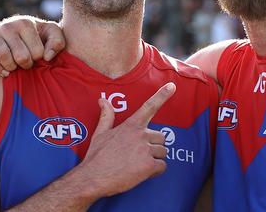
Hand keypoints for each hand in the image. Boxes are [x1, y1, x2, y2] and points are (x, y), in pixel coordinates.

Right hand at [0, 15, 64, 75]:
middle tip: (27, 63)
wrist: (21, 31)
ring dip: (12, 67)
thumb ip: (57, 42)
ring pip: (3, 57)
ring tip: (17, 67)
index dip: (39, 59)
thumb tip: (47, 57)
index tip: (38, 57)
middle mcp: (8, 25)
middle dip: (26, 65)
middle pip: (20, 56)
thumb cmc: (40, 35)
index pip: (36, 52)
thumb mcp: (53, 34)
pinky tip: (5, 72)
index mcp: (26, 23)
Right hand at [78, 82, 175, 197]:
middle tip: (139, 155)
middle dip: (154, 146)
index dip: (162, 95)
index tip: (172, 86)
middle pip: (161, 137)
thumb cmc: (96, 156)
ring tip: (139, 164)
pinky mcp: (149, 165)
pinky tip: (143, 173)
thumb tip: (102, 100)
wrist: (93, 178)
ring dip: (155, 159)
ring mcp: (145, 150)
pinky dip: (156, 171)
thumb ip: (106, 116)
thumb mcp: (100, 133)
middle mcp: (140, 135)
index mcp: (131, 125)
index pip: (149, 107)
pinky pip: (162, 166)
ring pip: (163, 152)